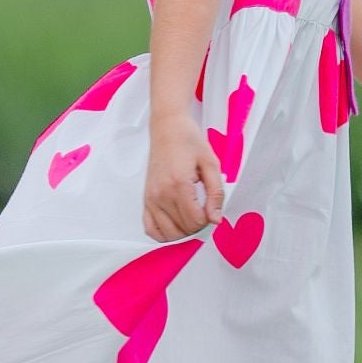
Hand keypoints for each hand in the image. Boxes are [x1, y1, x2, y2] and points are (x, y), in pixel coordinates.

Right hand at [144, 111, 225, 241]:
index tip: (211, 207)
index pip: (195, 221)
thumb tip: (215, 220)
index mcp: (179, 185)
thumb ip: (216, 194)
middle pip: (182, 230)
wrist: (167, 128)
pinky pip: (150, 228)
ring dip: (182, 232)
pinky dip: (163, 234)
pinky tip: (175, 225)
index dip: (208, 219)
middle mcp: (161, 195)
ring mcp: (150, 198)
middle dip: (197, 225)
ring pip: (167, 234)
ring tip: (191, 216)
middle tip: (203, 209)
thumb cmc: (189, 141)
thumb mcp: (211, 164)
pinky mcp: (145, 199)